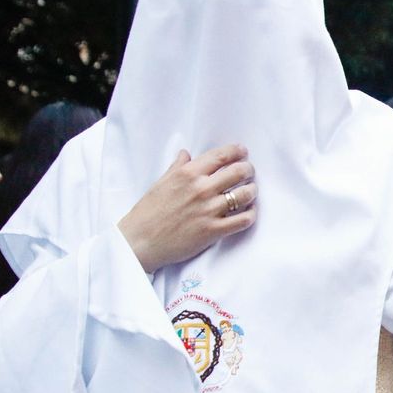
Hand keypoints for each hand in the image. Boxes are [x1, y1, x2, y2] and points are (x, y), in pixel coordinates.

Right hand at [118, 145, 256, 273]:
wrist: (140, 240)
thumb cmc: (149, 212)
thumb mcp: (161, 183)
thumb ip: (177, 167)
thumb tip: (186, 154)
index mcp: (188, 174)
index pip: (222, 156)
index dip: (238, 151)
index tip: (243, 152)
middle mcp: (201, 189)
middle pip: (239, 172)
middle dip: (248, 170)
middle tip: (249, 172)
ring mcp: (209, 210)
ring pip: (245, 195)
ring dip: (252, 191)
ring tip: (249, 191)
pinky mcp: (213, 230)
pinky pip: (243, 220)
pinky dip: (250, 214)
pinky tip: (248, 212)